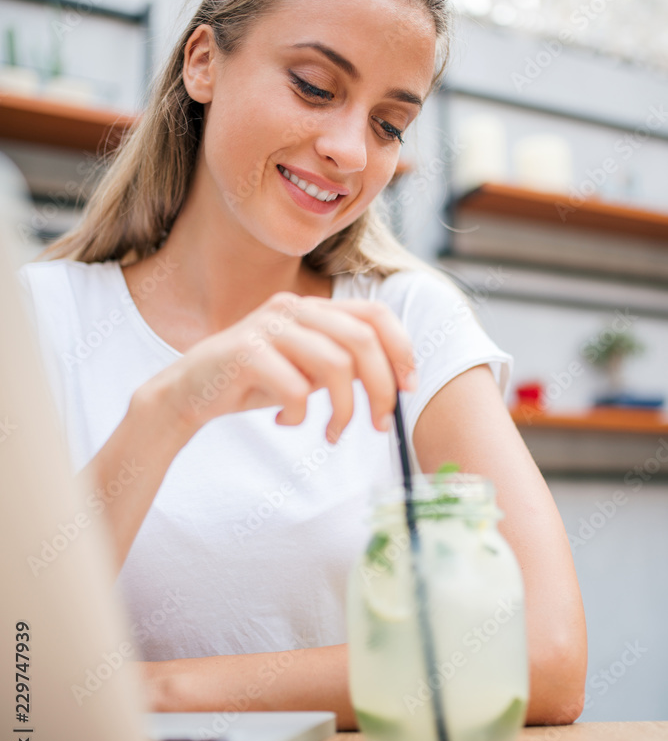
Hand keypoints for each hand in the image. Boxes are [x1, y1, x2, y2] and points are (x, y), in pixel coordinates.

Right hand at [148, 290, 416, 443]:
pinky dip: (298, 415)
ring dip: (343, 411)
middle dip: (380, 387)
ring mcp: (267, 326)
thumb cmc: (253, 382)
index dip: (401, 349)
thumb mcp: (305, 370)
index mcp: (311, 307)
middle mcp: (293, 308)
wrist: (188, 392)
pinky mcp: (245, 352)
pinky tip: (284, 422)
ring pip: (334, 366)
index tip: (409, 388)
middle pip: (361, 340)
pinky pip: (295, 389)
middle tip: (378, 424)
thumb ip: (343, 365)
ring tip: (332, 433)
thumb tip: (395, 382)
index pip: (374, 315)